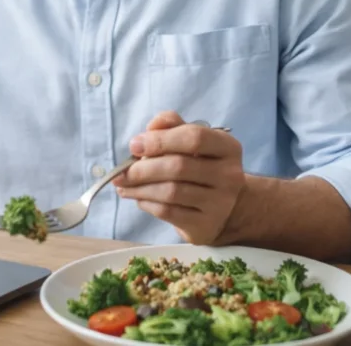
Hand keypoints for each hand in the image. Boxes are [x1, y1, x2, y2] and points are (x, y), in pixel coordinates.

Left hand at [112, 111, 245, 244]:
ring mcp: (220, 202)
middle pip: (178, 166)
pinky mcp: (205, 225)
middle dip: (143, 168)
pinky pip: (168, 212)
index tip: (134, 145)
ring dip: (140, 188)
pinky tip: (138, 198)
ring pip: (170, 192)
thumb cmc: (200, 167)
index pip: (194, 137)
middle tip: (121, 172)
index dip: (160, 140)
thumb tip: (150, 128)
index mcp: (227, 147)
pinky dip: (147, 204)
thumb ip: (172, 126)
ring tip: (123, 185)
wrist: (222, 208)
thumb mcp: (191, 142)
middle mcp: (229, 175)